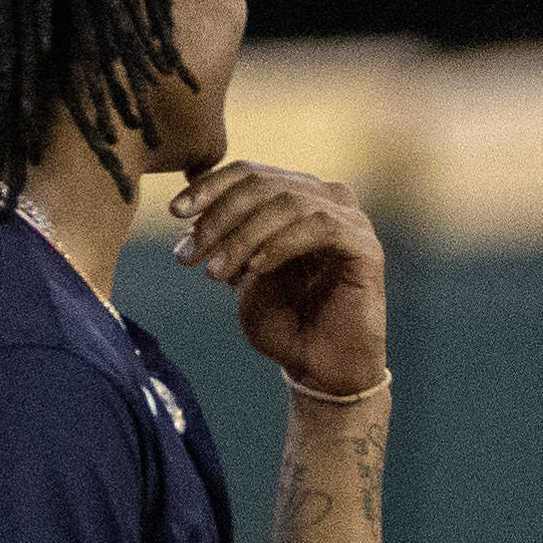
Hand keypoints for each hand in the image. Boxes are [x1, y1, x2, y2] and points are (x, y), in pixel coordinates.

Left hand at [171, 161, 388, 401]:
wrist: (320, 370)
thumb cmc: (284, 323)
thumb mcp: (239, 276)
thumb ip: (219, 243)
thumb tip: (181, 219)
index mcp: (297, 196)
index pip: (249, 173)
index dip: (209, 186)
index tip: (175, 211)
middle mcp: (327, 198)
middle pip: (264, 184)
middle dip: (221, 216)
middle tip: (193, 252)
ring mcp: (352, 220)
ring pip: (288, 202)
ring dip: (244, 236)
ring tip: (217, 272)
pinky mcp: (367, 246)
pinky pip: (319, 227)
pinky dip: (281, 244)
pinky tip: (256, 270)